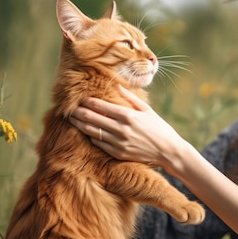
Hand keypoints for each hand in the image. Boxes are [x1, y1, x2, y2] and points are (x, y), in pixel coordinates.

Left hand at [69, 86, 184, 168]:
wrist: (169, 152)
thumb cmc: (159, 128)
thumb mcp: (147, 110)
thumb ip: (130, 97)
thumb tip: (116, 84)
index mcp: (128, 115)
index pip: (100, 105)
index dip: (86, 101)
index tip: (79, 97)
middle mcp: (121, 129)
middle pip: (91, 118)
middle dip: (77, 111)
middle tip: (68, 107)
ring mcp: (118, 143)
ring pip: (91, 131)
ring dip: (79, 124)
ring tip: (72, 118)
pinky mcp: (117, 153)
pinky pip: (98, 143)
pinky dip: (90, 136)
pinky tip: (85, 131)